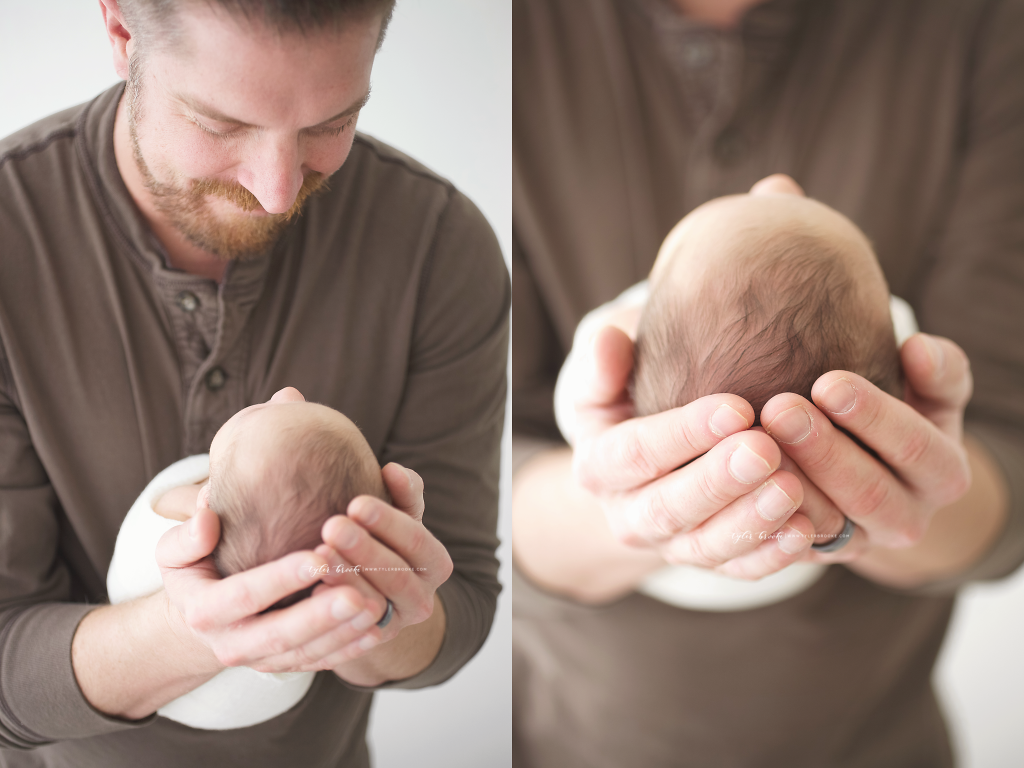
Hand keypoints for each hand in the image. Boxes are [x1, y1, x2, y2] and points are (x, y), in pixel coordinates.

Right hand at [156, 490, 379, 673]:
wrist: (203, 618)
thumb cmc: (198, 567)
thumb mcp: (176, 551)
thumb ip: (186, 536)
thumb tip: (206, 518)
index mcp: (204, 611)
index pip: (243, 595)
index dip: (280, 579)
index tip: (317, 557)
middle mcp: (232, 643)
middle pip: (280, 634)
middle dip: (320, 616)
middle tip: (356, 595)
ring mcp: (263, 659)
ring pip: (307, 651)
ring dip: (343, 632)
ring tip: (375, 606)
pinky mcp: (287, 665)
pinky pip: (321, 660)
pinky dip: (350, 647)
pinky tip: (376, 627)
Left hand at [310, 462, 453, 672]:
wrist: (367, 591)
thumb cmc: (379, 539)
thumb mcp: (397, 517)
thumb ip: (403, 493)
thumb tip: (393, 470)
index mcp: (434, 564)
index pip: (417, 541)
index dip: (389, 522)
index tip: (356, 501)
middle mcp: (422, 599)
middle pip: (397, 575)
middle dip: (364, 550)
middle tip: (332, 526)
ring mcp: (394, 625)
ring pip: (374, 605)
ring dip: (346, 579)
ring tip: (318, 555)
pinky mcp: (365, 644)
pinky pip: (351, 632)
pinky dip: (333, 612)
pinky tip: (309, 591)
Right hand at [571, 324, 816, 579]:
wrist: (657, 450)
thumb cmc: (635, 393)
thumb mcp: (609, 375)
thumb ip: (603, 360)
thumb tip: (610, 341)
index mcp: (599, 467)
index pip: (633, 454)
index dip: (681, 434)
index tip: (735, 407)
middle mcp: (630, 516)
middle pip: (669, 507)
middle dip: (719, 481)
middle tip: (766, 449)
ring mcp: (672, 545)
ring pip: (708, 545)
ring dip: (751, 521)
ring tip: (792, 489)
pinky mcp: (713, 563)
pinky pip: (741, 569)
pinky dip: (773, 555)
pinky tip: (806, 530)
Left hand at [761, 333, 972, 563]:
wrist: (871, 470)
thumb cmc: (895, 414)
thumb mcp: (930, 394)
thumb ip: (937, 372)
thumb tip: (918, 348)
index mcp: (943, 475)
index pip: (914, 447)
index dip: (873, 415)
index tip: (828, 382)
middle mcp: (908, 520)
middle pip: (867, 491)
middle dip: (822, 449)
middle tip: (780, 409)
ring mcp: (859, 544)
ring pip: (826, 525)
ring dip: (789, 485)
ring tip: (753, 443)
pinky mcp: (816, 556)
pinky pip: (789, 548)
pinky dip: (765, 519)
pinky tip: (739, 484)